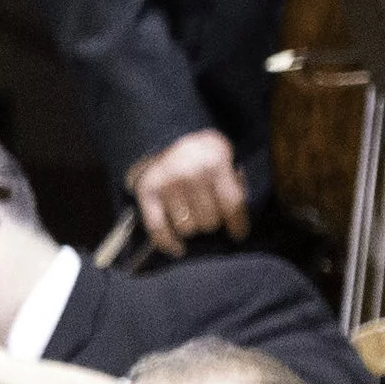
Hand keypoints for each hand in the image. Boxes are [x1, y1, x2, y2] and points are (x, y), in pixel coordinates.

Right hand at [127, 130, 254, 250]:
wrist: (165, 135)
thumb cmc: (203, 155)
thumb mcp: (226, 159)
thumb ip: (235, 185)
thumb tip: (237, 224)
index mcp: (216, 161)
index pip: (232, 204)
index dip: (237, 224)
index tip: (238, 236)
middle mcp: (190, 172)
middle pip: (209, 220)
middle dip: (211, 222)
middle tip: (208, 215)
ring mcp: (166, 183)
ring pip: (187, 228)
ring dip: (191, 228)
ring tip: (192, 219)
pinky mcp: (146, 193)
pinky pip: (158, 229)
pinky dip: (168, 243)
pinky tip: (178, 248)